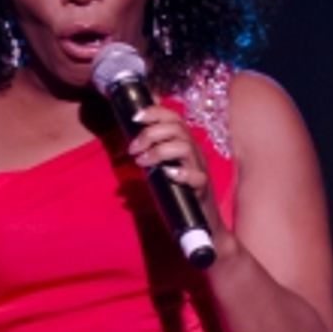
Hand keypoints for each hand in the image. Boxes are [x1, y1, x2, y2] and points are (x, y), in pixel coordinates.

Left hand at [127, 104, 217, 227]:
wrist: (200, 219)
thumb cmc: (177, 191)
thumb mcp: (161, 167)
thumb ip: (151, 154)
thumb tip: (131, 146)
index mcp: (184, 143)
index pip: (173, 117)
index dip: (155, 112)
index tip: (135, 118)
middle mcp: (193, 151)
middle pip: (177, 128)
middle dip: (150, 133)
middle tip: (133, 149)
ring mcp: (199, 168)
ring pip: (184, 147)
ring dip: (159, 151)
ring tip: (142, 162)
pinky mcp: (202, 188)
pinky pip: (196, 176)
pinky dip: (180, 173)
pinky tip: (166, 174)